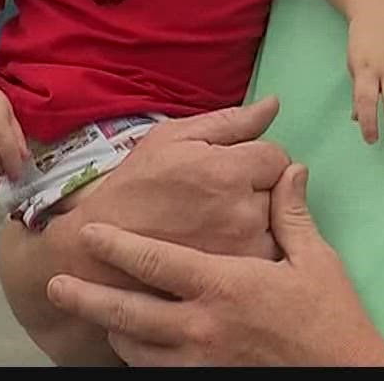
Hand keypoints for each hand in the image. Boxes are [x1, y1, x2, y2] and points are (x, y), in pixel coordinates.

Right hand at [0, 99, 292, 365]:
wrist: (102, 250)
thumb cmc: (136, 186)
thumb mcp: (172, 138)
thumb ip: (229, 121)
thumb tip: (273, 104)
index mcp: (227, 170)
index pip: (277, 157)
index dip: (257, 160)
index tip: (233, 170)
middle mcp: (243, 211)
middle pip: (281, 192)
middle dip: (260, 190)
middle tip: (222, 198)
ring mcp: (243, 251)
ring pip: (278, 226)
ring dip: (260, 222)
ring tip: (220, 223)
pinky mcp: (237, 280)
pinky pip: (267, 258)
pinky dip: (252, 251)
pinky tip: (221, 246)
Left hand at [46, 164, 383, 365]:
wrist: (346, 374)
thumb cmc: (331, 319)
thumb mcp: (315, 260)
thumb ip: (291, 213)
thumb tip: (290, 168)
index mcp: (224, 285)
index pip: (156, 263)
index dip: (118, 247)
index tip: (90, 232)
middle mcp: (203, 326)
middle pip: (129, 312)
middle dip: (89, 297)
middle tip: (57, 284)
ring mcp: (201, 361)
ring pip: (137, 348)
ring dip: (112, 329)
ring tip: (93, 313)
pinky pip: (157, 374)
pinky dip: (138, 359)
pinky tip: (132, 347)